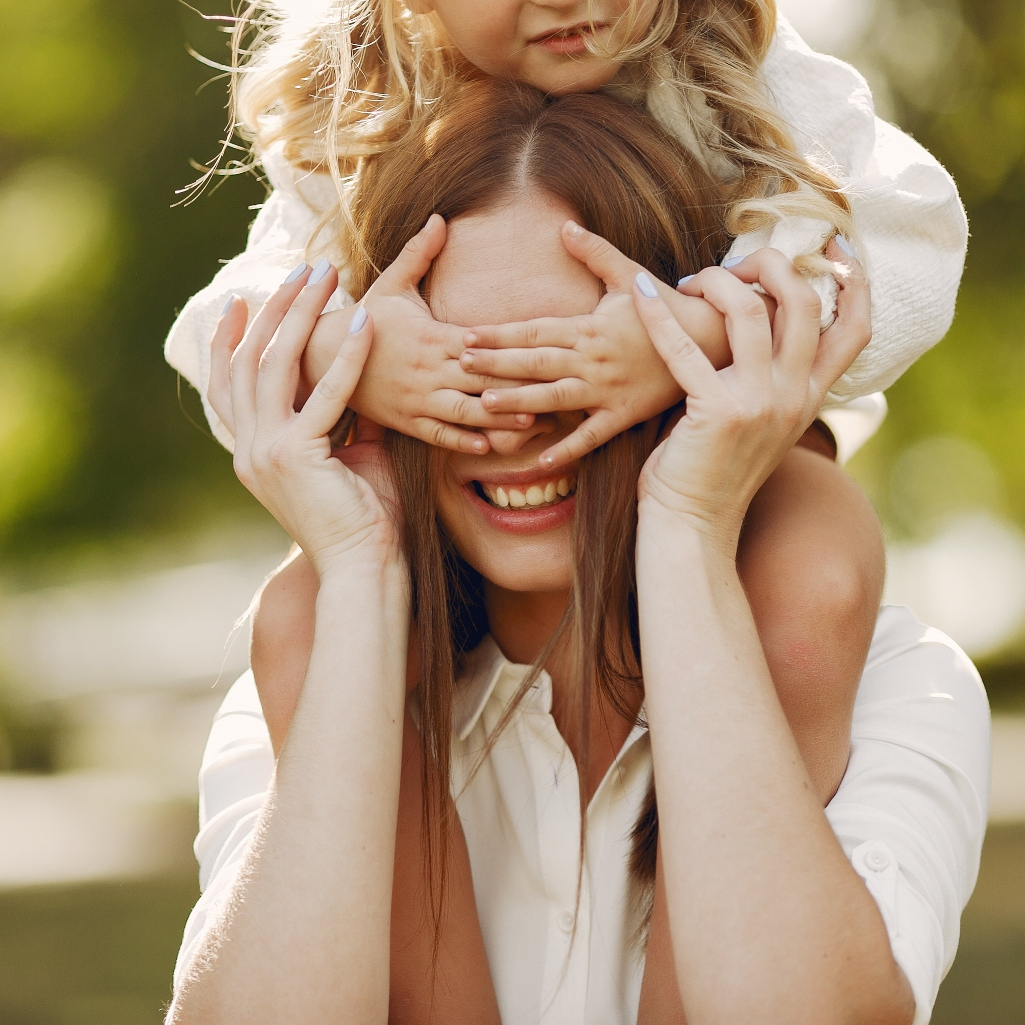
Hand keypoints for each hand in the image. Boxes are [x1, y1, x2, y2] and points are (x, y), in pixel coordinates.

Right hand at [214, 263, 400, 576]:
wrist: (364, 568)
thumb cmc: (364, 517)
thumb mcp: (348, 456)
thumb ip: (343, 417)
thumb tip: (356, 376)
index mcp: (253, 451)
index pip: (230, 383)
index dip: (231, 339)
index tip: (240, 299)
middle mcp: (250, 449)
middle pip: (250, 361)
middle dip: (276, 309)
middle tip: (305, 269)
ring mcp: (266, 452)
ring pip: (275, 366)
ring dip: (302, 316)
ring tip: (327, 277)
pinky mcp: (296, 457)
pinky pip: (323, 395)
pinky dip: (345, 358)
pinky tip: (363, 321)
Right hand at [297, 215, 534, 454]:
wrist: (320, 357)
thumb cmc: (364, 318)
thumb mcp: (391, 283)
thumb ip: (419, 254)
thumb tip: (441, 217)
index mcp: (433, 336)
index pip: (481, 344)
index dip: (512, 349)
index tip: (547, 350)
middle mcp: (429, 370)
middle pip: (483, 380)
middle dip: (519, 387)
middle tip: (558, 391)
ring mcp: (418, 399)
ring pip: (465, 413)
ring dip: (499, 419)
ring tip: (532, 423)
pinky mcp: (406, 421)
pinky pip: (437, 435)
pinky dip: (462, 442)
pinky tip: (488, 448)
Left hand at [460, 221, 724, 468]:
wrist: (714, 340)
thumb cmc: (669, 306)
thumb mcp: (632, 275)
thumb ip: (595, 253)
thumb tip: (564, 226)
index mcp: (590, 326)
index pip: (535, 330)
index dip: (500, 333)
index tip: (466, 335)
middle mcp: (594, 359)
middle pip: (536, 363)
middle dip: (495, 364)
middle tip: (459, 366)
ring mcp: (607, 389)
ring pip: (555, 398)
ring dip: (518, 402)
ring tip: (484, 405)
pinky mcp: (624, 414)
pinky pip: (592, 435)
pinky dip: (569, 448)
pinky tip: (541, 459)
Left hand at [635, 249, 869, 554]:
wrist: (692, 525)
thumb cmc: (713, 471)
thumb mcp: (762, 423)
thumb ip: (773, 380)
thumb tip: (761, 329)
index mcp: (811, 397)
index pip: (855, 328)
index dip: (853, 279)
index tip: (832, 246)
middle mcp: (794, 396)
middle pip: (804, 303)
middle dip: (770, 266)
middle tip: (733, 266)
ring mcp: (759, 404)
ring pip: (750, 312)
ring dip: (717, 283)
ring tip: (689, 282)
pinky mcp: (716, 413)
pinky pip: (687, 348)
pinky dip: (661, 316)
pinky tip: (642, 295)